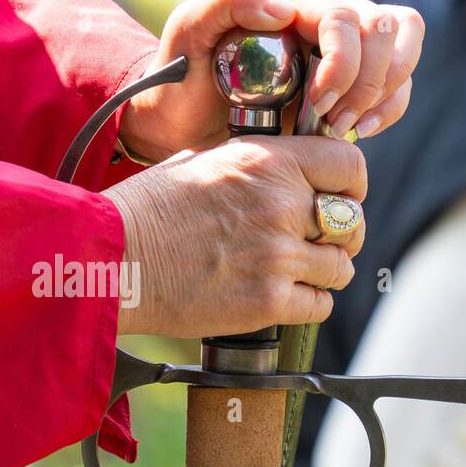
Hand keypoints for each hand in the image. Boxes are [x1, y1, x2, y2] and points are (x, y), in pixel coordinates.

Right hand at [101, 134, 365, 337]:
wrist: (113, 258)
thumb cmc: (144, 210)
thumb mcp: (200, 162)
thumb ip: (251, 166)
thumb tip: (278, 172)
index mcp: (268, 161)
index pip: (349, 164)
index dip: (351, 184)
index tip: (342, 196)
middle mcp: (281, 204)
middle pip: (351, 222)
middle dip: (339, 235)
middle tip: (316, 244)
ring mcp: (278, 255)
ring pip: (340, 268)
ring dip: (322, 273)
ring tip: (293, 274)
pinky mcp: (268, 302)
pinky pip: (320, 305)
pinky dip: (307, 304)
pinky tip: (280, 298)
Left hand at [119, 0, 424, 161]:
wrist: (177, 121)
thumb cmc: (178, 76)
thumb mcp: (187, 32)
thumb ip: (227, 0)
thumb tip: (286, 7)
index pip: (344, 16)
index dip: (344, 61)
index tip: (319, 102)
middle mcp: (321, 16)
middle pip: (384, 28)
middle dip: (368, 80)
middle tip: (331, 120)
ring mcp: (340, 48)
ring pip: (401, 47)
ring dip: (384, 92)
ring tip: (345, 126)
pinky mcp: (350, 80)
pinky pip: (396, 83)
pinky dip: (389, 107)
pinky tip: (360, 129)